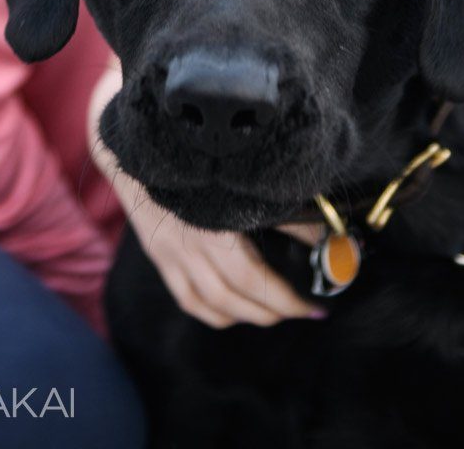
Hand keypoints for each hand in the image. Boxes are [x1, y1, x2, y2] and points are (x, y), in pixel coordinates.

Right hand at [87, 63, 323, 328]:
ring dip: (246, 316)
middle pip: (233, 297)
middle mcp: (188, 247)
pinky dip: (214, 313)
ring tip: (275, 311)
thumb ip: (284, 213)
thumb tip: (323, 238)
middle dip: (273, 310)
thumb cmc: (201, 158)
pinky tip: (235, 311)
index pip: (252, 279)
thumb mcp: (246, 182)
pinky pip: (188, 299)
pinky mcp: (161, 259)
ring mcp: (171, 257)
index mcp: (212, 225)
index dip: (285, 299)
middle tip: (303, 309)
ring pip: (209, 304)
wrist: (139, 148)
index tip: (315, 306)